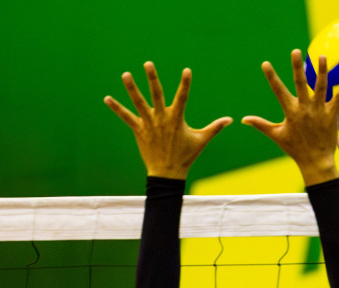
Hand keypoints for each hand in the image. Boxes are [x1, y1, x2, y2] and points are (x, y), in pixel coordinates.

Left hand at [105, 63, 229, 178]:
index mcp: (177, 119)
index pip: (183, 97)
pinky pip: (126, 117)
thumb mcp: (201, 140)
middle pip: (157, 95)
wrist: (168, 174)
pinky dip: (117, 108)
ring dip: (131, 88)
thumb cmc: (186, 156)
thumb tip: (231, 120)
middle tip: (148, 63)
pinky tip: (107, 99)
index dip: (185, 83)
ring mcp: (149, 124)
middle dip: (153, 78)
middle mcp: (162, 119)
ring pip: (139, 103)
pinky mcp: (139, 130)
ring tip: (126, 74)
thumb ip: (215, 128)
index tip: (187, 70)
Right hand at [243, 50, 338, 185]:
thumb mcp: (276, 135)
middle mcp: (304, 109)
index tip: (265, 64)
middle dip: (297, 67)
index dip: (271, 77)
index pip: (278, 91)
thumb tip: (243, 119)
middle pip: (300, 84)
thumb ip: (260, 124)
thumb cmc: (295, 149)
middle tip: (295, 51)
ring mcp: (319, 111)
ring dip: (321, 71)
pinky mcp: (332, 115)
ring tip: (322, 56)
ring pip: (321, 87)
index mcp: (290, 112)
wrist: (315, 162)